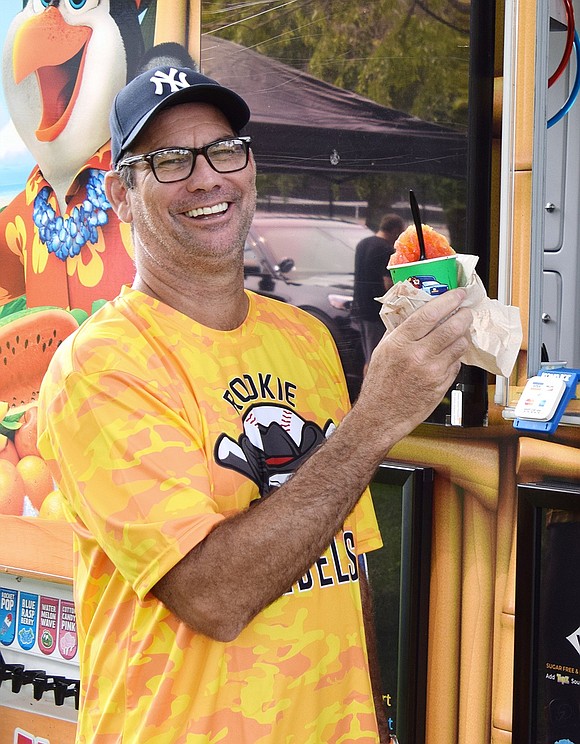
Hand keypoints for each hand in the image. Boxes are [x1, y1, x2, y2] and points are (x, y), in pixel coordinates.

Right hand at [355, 288, 470, 445]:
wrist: (380, 415)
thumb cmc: (379, 384)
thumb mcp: (383, 350)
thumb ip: (399, 329)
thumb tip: (413, 310)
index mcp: (400, 342)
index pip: (430, 314)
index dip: (448, 300)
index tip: (458, 294)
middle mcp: (418, 355)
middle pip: (451, 327)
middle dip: (463, 315)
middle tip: (465, 311)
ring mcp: (432, 371)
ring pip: (460, 345)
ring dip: (463, 335)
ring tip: (459, 332)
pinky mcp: (441, 385)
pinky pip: (457, 363)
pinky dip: (456, 356)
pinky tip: (449, 354)